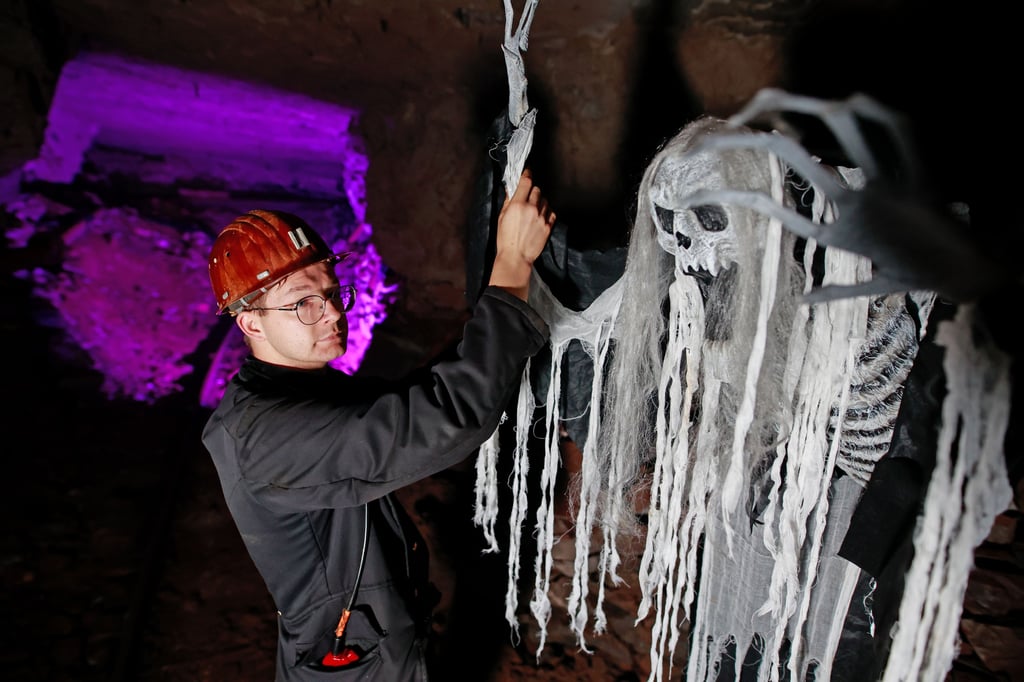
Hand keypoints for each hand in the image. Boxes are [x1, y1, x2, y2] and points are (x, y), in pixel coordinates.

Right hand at [489, 169, 555, 299]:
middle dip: (532, 191)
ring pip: (545, 200)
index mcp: (517, 205)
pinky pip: (551, 212)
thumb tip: (512, 189)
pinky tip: (540, 216)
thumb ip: (508, 202)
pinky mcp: (548, 227)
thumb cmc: (505, 239)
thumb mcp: (501, 218)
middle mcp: (531, 209)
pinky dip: (547, 212)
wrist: (516, 257)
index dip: (527, 174)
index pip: (526, 182)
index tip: (528, 171)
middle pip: (537, 189)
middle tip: (528, 196)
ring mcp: (541, 218)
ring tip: (533, 209)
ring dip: (540, 201)